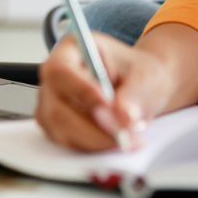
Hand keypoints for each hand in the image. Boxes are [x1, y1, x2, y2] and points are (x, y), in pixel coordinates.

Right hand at [36, 32, 177, 151]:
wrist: (141, 88)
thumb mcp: (145, 76)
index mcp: (72, 49)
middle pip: (56, 108)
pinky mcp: (56, 126)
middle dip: (93, 128)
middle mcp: (55, 76)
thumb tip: (122, 116)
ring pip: (61, 130)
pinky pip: (68, 143)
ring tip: (128, 138)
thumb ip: (134, 94)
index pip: (61, 71)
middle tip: (125, 133)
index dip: (82, 91)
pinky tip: (115, 140)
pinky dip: (93, 147)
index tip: (109, 105)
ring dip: (96, 140)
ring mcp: (52, 102)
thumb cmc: (138, 73)